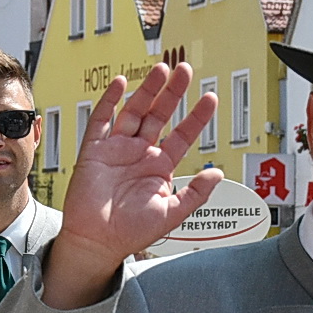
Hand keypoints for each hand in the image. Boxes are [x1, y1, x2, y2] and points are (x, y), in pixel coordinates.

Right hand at [45, 62, 223, 309]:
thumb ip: (196, 194)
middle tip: (185, 71)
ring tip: (160, 70)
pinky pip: (102, 120)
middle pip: (159, 114)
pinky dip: (110, 101)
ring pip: (135, 111)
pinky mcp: (95, 150)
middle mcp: (140, 154)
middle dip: (172, 92)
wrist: (97, 242)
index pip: (182, 135)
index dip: (197, 117)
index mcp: (159, 167)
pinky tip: (121, 84)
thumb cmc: (131, 233)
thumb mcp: (172, 214)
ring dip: (147, 90)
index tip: (210, 98)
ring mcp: (117, 149)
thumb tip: (217, 174)